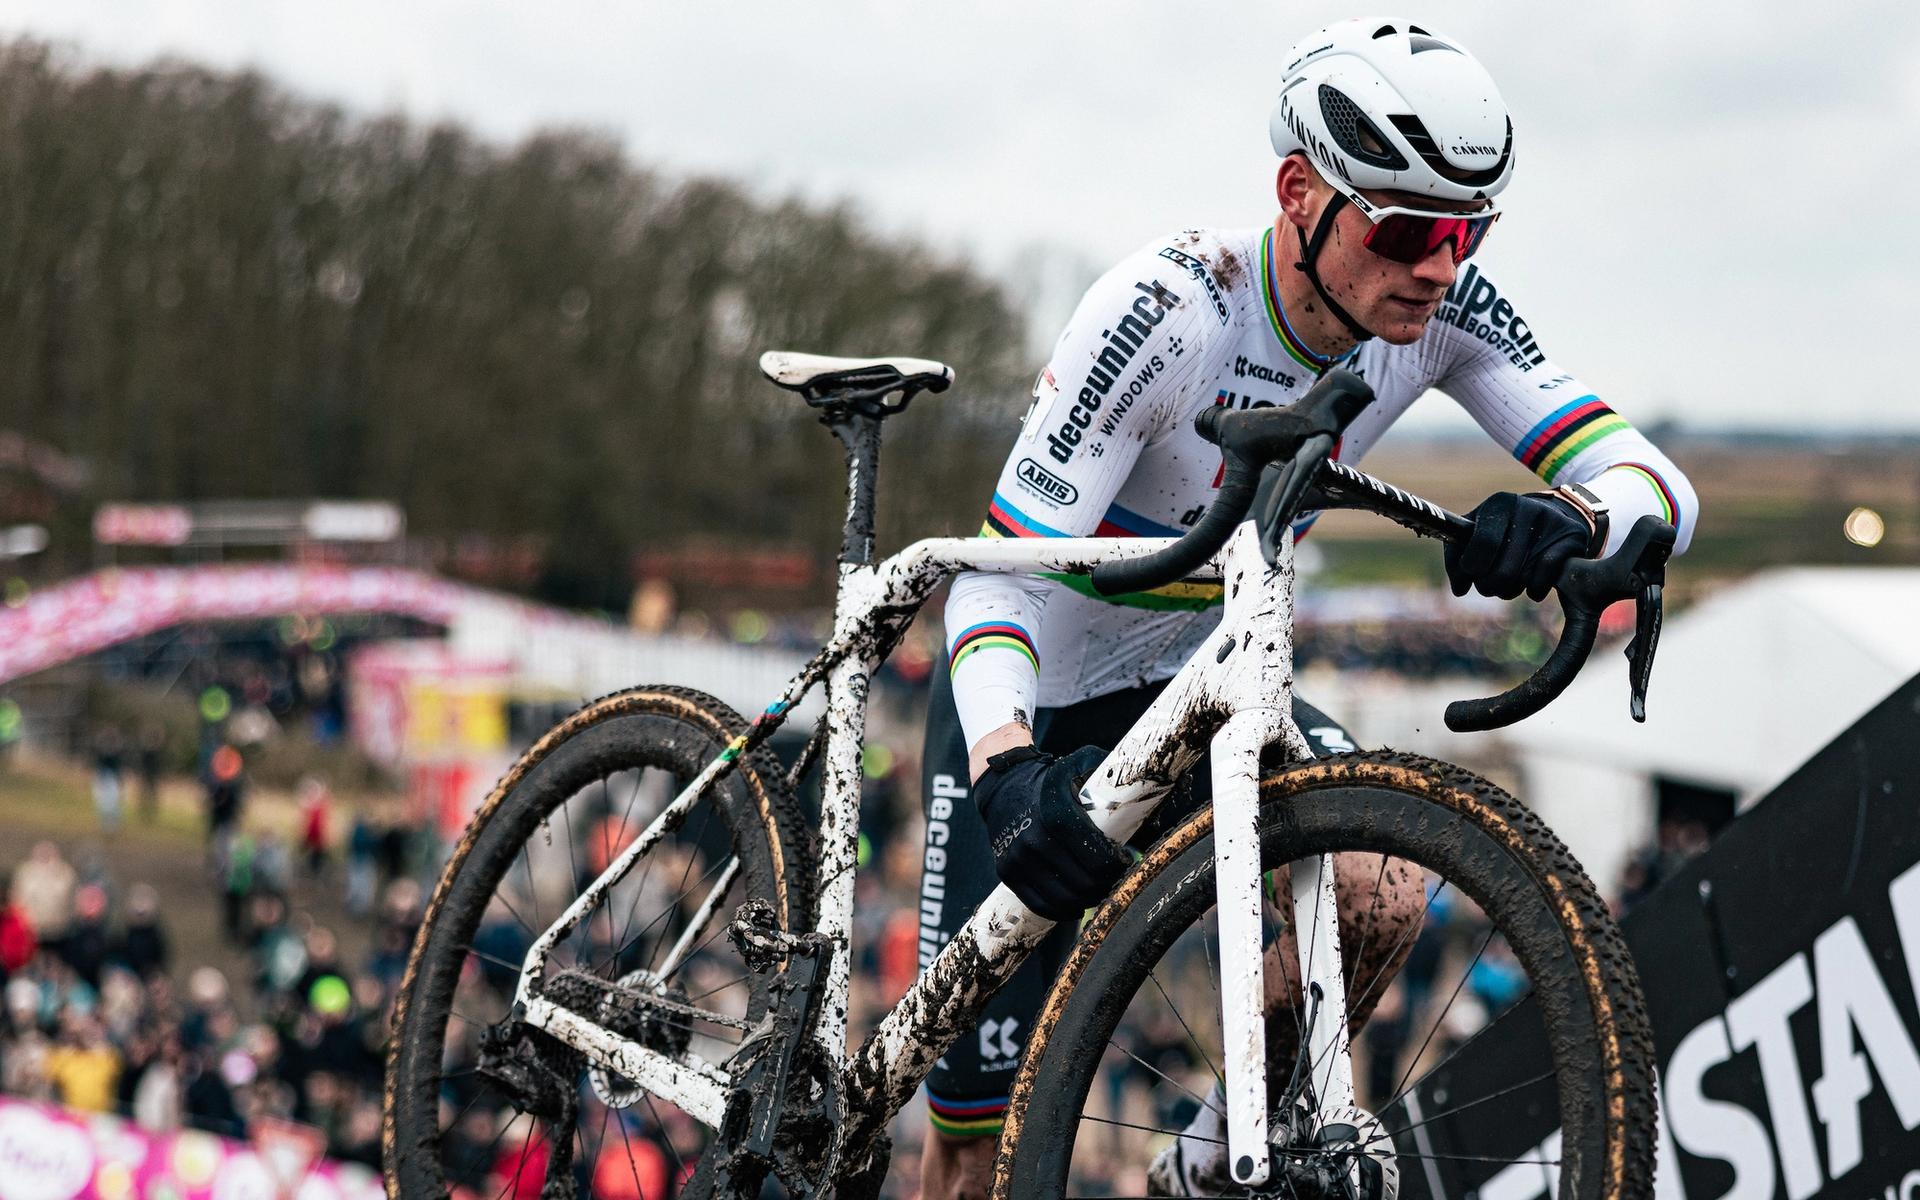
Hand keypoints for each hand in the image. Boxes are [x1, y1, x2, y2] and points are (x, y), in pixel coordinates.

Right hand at [973, 745, 1129, 921]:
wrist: (1003, 784)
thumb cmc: (1053, 778)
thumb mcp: (1082, 765)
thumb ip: (1113, 778)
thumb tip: (1149, 795)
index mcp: (1057, 813)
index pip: (1100, 860)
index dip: (1119, 867)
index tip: (1126, 861)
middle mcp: (1035, 838)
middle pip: (1085, 884)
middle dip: (1106, 885)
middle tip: (1114, 878)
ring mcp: (1018, 858)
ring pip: (1065, 900)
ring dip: (1087, 900)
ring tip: (1097, 889)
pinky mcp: (1007, 871)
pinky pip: (1040, 905)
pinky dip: (1062, 910)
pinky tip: (1076, 902)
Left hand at [1445, 491, 1593, 601]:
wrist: (1551, 518)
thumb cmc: (1503, 532)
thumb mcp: (1475, 534)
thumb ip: (1456, 560)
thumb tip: (1459, 589)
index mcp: (1499, 503)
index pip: (1483, 544)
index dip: (1471, 568)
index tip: (1471, 573)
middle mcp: (1527, 508)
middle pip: (1502, 571)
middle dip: (1489, 586)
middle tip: (1489, 584)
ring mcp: (1553, 523)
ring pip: (1522, 579)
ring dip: (1509, 590)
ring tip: (1509, 581)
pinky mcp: (1573, 538)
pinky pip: (1544, 580)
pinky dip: (1534, 591)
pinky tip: (1531, 586)